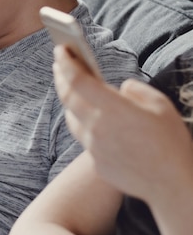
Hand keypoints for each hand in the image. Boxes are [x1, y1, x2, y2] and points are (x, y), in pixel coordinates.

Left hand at [52, 45, 192, 202]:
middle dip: (61, 77)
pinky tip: (89, 118)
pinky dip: (84, 124)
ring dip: (69, 101)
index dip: (66, 62)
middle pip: (67, 97)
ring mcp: (94, 147)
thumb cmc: (172, 142)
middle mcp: (97, 128)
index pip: (78, 80)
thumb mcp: (160, 104)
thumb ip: (134, 89)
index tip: (60, 49)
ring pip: (72, 118)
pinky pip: (84, 138)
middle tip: (59, 64)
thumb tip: (118, 88)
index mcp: (114, 109)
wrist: (176, 185)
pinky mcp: (96, 162)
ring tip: (70, 88)